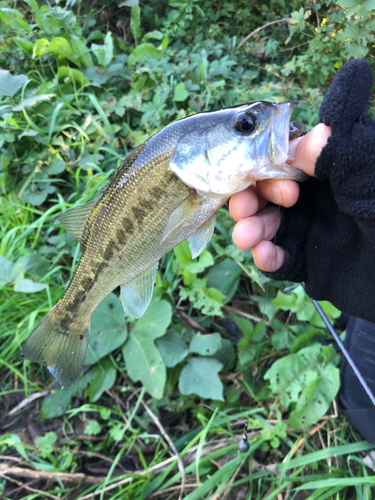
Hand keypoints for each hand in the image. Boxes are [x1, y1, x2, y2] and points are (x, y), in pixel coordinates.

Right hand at [229, 123, 330, 271]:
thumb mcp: (368, 171)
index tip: (258, 175)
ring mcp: (315, 230)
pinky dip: (268, 258)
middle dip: (249, 200)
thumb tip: (295, 142)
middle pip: (269, 194)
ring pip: (271, 226)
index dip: (264, 168)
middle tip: (242, 210)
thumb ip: (335, 150)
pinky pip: (283, 259)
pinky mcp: (315, 262)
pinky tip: (262, 255)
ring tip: (243, 238)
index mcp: (329, 168)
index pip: (285, 160)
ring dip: (252, 230)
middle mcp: (319, 197)